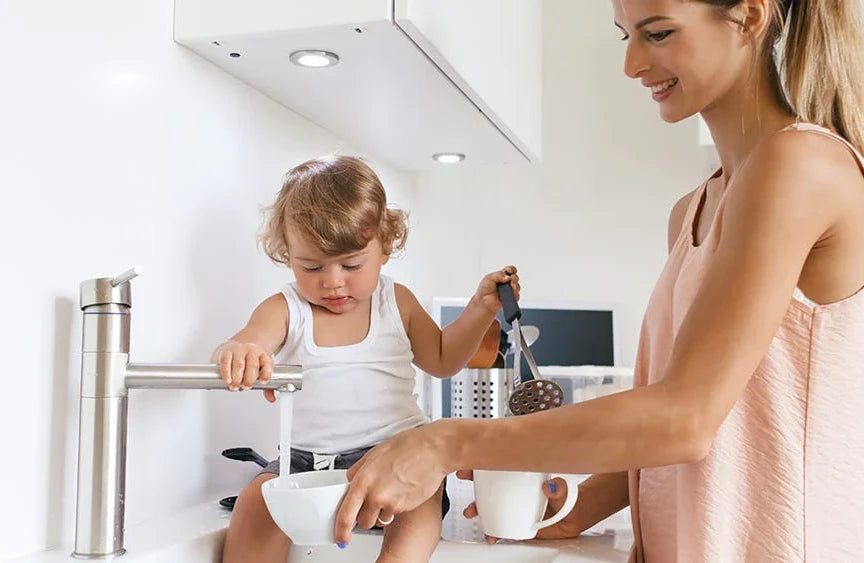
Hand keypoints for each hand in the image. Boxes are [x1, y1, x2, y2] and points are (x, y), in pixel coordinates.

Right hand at [213, 340, 274, 400]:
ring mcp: (239, 350)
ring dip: (237, 378)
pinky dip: (226, 373)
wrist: (235, 349)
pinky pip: (226, 362)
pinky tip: (228, 380)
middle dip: (249, 379)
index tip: (263, 382)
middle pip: (252, 365)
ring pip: (239, 365)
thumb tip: (271, 398)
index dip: (266, 373)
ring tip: (235, 386)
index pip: (267, 363)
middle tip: (246, 387)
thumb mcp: (259, 371)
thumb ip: (267, 386)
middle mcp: (252, 350)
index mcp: (262, 355)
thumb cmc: (248, 362)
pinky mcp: (226, 352)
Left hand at [333, 420, 457, 544]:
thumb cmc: (408, 446)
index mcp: (363, 480)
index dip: (341, 529)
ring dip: (381, 513)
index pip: (345, 514)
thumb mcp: (375, 453)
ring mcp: (391, 503)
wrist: (433, 451)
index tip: (340, 536)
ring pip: (379, 520)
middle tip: (371, 505)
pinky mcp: (405, 507)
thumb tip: (351, 480)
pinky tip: (401, 491)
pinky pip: (395, 514)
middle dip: (365, 517)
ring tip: (391, 493)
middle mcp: (375, 495)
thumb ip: (359, 470)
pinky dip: (396, 508)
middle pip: (362, 522)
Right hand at [457, 470, 580, 540]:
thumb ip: (557, 488)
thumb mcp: (562, 489)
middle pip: (487, 490)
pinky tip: (491, 535)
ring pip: (490, 509)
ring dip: (479, 513)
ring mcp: (514, 508)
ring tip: (473, 516)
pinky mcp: (517, 523)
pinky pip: (501, 527)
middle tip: (469, 499)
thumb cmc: (567, 496)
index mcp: (520, 478)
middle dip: (473, 493)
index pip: (496, 470)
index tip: (467, 470)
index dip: (479, 469)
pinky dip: (493, 532)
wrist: (575, 515)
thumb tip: (550, 487)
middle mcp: (514, 493)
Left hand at [473, 265, 519, 314]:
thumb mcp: (489, 278)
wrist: (483, 301)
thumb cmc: (484, 289)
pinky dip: (515, 294)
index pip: (510, 270)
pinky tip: (511, 293)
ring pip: (517, 287)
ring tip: (512, 286)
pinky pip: (516, 296)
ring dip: (516, 285)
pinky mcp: (510, 298)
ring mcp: (509, 290)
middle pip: (515, 278)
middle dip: (515, 277)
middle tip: (511, 279)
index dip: (511, 269)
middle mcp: (507, 282)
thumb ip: (498, 275)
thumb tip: (508, 277)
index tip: (509, 271)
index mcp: (502, 275)